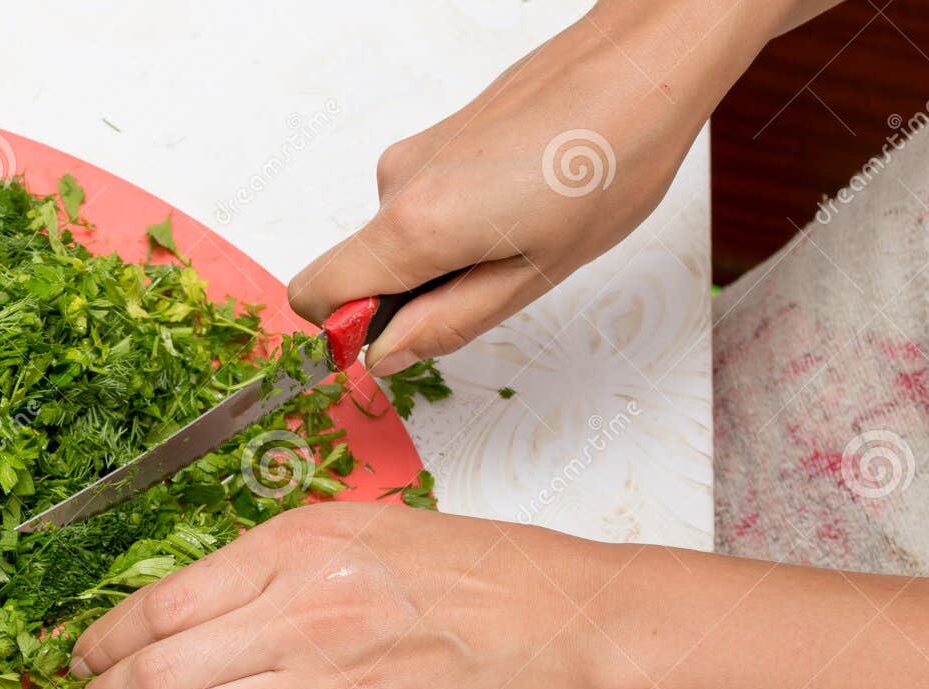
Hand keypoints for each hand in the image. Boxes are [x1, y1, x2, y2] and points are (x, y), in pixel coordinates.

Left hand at [71, 502, 609, 688]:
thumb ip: (264, 563)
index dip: (104, 638)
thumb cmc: (457, 569)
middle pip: (160, 670)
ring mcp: (320, 683)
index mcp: (290, 551)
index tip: (84, 653)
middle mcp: (295, 616)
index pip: (161, 603)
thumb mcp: (348, 529)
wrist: (544, 623)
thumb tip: (186, 606)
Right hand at [287, 0, 795, 374]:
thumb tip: (386, 355)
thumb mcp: (532, 276)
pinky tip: (519, 206)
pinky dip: (455, 222)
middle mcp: (398, 185)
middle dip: (411, 296)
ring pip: (396, 240)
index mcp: (415, 227)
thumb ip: (447, 322)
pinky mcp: (433, 139)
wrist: (639, 68)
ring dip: (442, 257)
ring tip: (521, 235)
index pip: (315, 295)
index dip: (342, 331)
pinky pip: (419, 206)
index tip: (396, 338)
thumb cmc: (606, 165)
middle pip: (358, 272)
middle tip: (493, 282)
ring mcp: (413, 156)